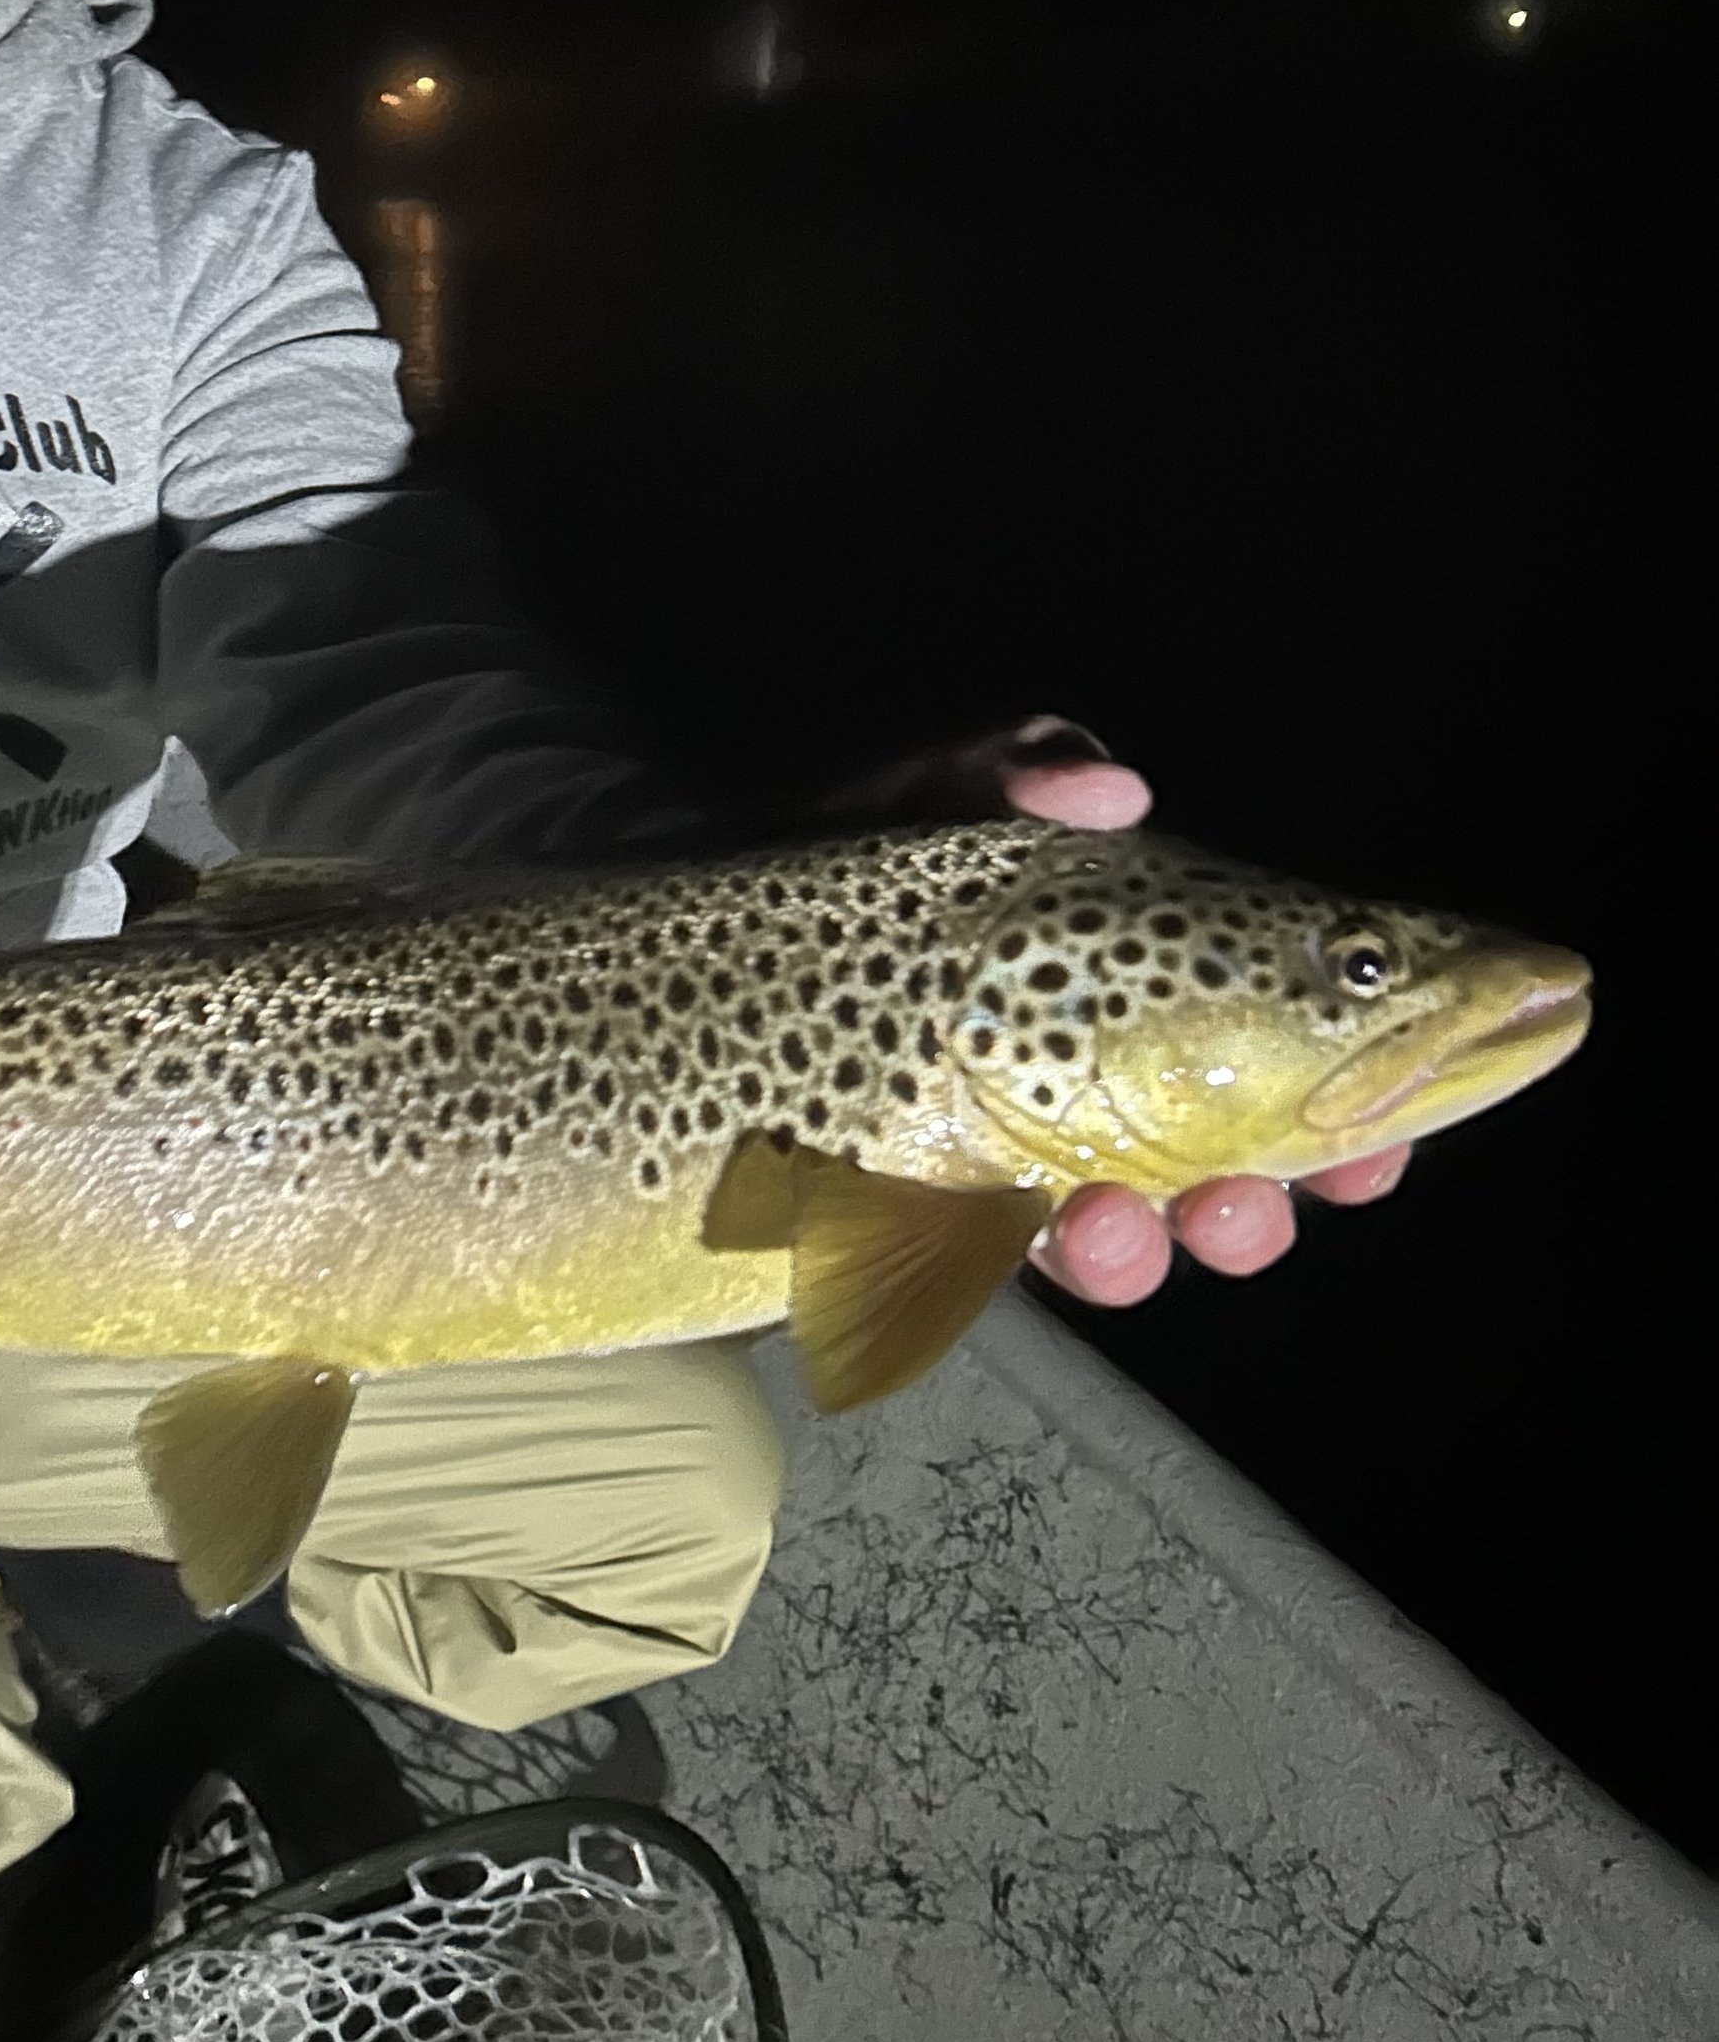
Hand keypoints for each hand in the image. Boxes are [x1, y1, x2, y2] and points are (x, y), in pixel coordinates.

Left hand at [828, 712, 1416, 1307]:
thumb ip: (1002, 775)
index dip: (1350, 1102)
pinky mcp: (884, 1214)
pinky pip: (963, 1267)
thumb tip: (1104, 784)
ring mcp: (983, 1160)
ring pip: (1097, 1237)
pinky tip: (1014, 1238)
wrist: (654, 916)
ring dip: (1130, 1249)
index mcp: (1121, 990)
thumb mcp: (910, 796)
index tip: (1386, 1135)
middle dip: (1250, 1208)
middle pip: (1203, 1173)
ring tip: (1113, 1229)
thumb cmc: (818, 855)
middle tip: (1256, 1209)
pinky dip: (997, 1259)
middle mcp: (1072, 1084)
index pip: (1272, 1053)